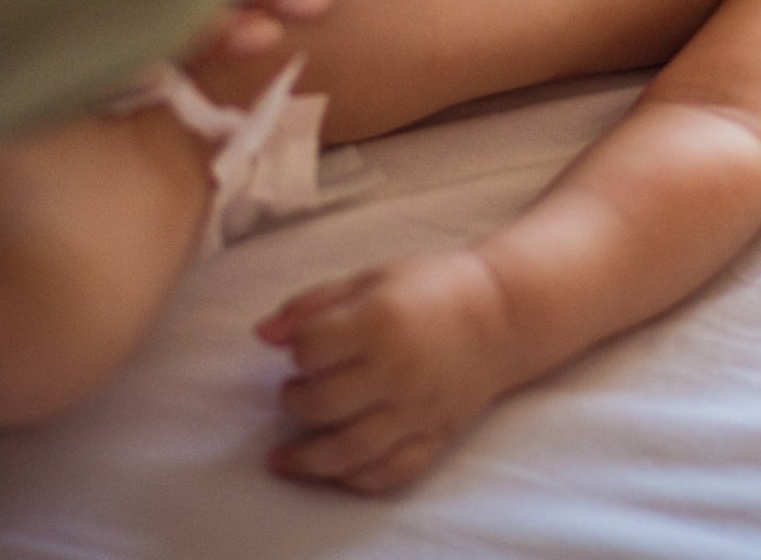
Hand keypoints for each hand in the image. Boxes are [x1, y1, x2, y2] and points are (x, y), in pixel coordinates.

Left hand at [256, 251, 518, 492]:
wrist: (500, 314)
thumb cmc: (429, 288)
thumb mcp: (369, 280)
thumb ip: (311, 305)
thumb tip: (261, 335)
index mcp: (381, 321)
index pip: (310, 350)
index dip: (296, 350)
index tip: (303, 348)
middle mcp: (399, 369)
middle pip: (322, 404)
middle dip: (294, 402)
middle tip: (294, 392)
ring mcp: (418, 409)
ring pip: (349, 451)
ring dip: (306, 458)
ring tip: (285, 454)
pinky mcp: (436, 436)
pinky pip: (389, 473)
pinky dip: (355, 480)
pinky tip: (333, 471)